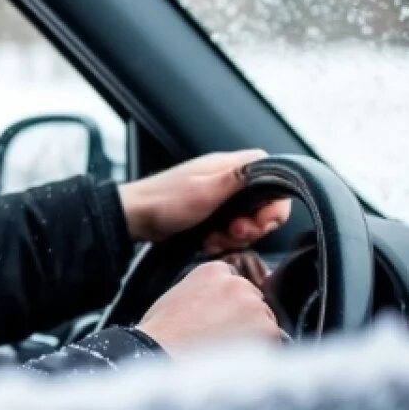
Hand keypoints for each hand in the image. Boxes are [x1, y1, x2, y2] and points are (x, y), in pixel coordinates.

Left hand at [117, 149, 289, 250]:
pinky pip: (230, 231)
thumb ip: (239, 179)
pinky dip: (222, 241)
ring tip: (214, 240)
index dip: (274, 202)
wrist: (134, 218)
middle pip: (263, 204)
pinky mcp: (210, 215)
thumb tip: (271, 167)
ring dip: (234, 237)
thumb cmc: (164, 201)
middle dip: (253, 226)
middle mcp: (228, 180)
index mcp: (231, 167)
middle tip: (234, 233)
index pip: (274, 176)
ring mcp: (219, 198)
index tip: (260, 221)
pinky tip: (207, 243)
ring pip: (247, 221)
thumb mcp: (205, 191)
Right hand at [137, 261, 282, 353]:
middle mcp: (238, 284)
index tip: (222, 319)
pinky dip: (262, 356)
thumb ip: (202, 294)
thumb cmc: (160, 335)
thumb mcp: (175, 298)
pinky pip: (275, 345)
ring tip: (227, 356)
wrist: (162, 354)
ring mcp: (255, 306)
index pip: (236, 282)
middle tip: (224, 342)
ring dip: (254, 338)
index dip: (230, 305)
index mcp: (213, 271)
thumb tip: (216, 309)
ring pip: (266, 324)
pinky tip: (237, 363)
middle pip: (254, 302)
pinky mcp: (268, 331)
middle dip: (245, 321)